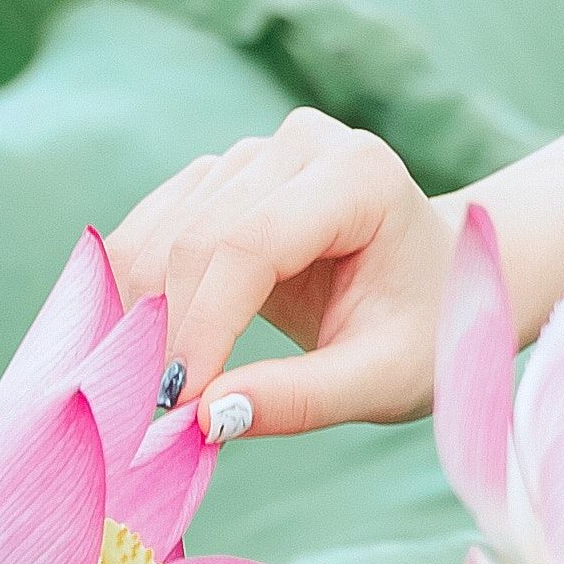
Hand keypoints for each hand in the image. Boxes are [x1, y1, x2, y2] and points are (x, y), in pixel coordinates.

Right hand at [104, 108, 451, 441]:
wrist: (434, 282)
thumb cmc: (424, 328)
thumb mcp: (383, 378)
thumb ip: (302, 399)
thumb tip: (206, 419)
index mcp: (359, 176)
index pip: (251, 245)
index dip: (204, 324)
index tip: (178, 404)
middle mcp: (302, 144)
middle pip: (196, 240)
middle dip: (166, 331)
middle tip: (152, 417)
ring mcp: (251, 154)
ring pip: (158, 236)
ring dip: (137, 317)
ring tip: (144, 395)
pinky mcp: (216, 179)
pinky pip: (146, 233)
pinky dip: (129, 296)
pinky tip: (137, 354)